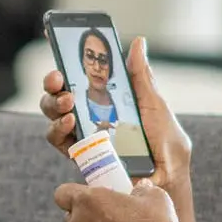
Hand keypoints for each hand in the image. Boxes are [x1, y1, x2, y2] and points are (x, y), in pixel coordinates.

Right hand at [41, 37, 191, 191]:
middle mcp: (92, 116)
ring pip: (54, 115)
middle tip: (59, 79)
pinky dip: (59, 129)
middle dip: (54, 84)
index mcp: (109, 100)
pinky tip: (69, 122)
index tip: (60, 51)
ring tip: (68, 102)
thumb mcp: (155, 105)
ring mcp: (84, 136)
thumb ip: (141, 77)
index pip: (81, 78)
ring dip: (54, 105)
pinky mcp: (81, 156)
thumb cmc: (166, 144)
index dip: (67, 64)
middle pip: (61, 94)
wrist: (167, 180)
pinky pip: (59, 140)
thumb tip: (138, 42)